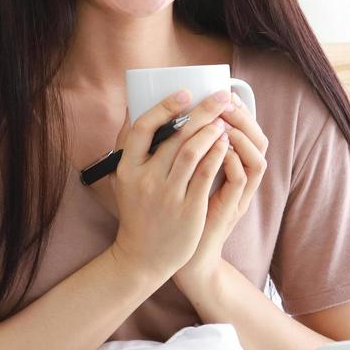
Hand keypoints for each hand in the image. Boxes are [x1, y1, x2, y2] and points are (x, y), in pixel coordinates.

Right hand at [108, 88, 234, 283]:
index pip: (141, 128)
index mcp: (127, 168)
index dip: (164, 107)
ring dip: (211, 130)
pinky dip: (217, 154)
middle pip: (174, 136)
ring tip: (224, 118)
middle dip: (201, 111)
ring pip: (191, 152)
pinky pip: (205, 174)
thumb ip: (130, 147)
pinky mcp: (188, 209)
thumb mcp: (124, 180)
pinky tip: (226, 142)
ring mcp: (167, 195)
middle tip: (219, 96)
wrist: (142, 257)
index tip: (184, 93)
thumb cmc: (138, 211)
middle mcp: (145, 180)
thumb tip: (135, 106)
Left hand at [173, 92, 268, 289]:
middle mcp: (240, 178)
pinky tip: (221, 149)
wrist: (169, 253)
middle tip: (225, 101)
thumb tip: (165, 118)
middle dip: (243, 117)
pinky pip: (242, 180)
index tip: (224, 92)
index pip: (248, 131)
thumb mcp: (179, 177)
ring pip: (258, 157)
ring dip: (242, 136)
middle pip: (259, 139)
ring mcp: (239, 194)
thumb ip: (181, 151)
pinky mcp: (232, 208)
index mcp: (230, 167)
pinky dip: (234, 162)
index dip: (241, 111)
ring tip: (224, 122)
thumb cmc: (171, 212)